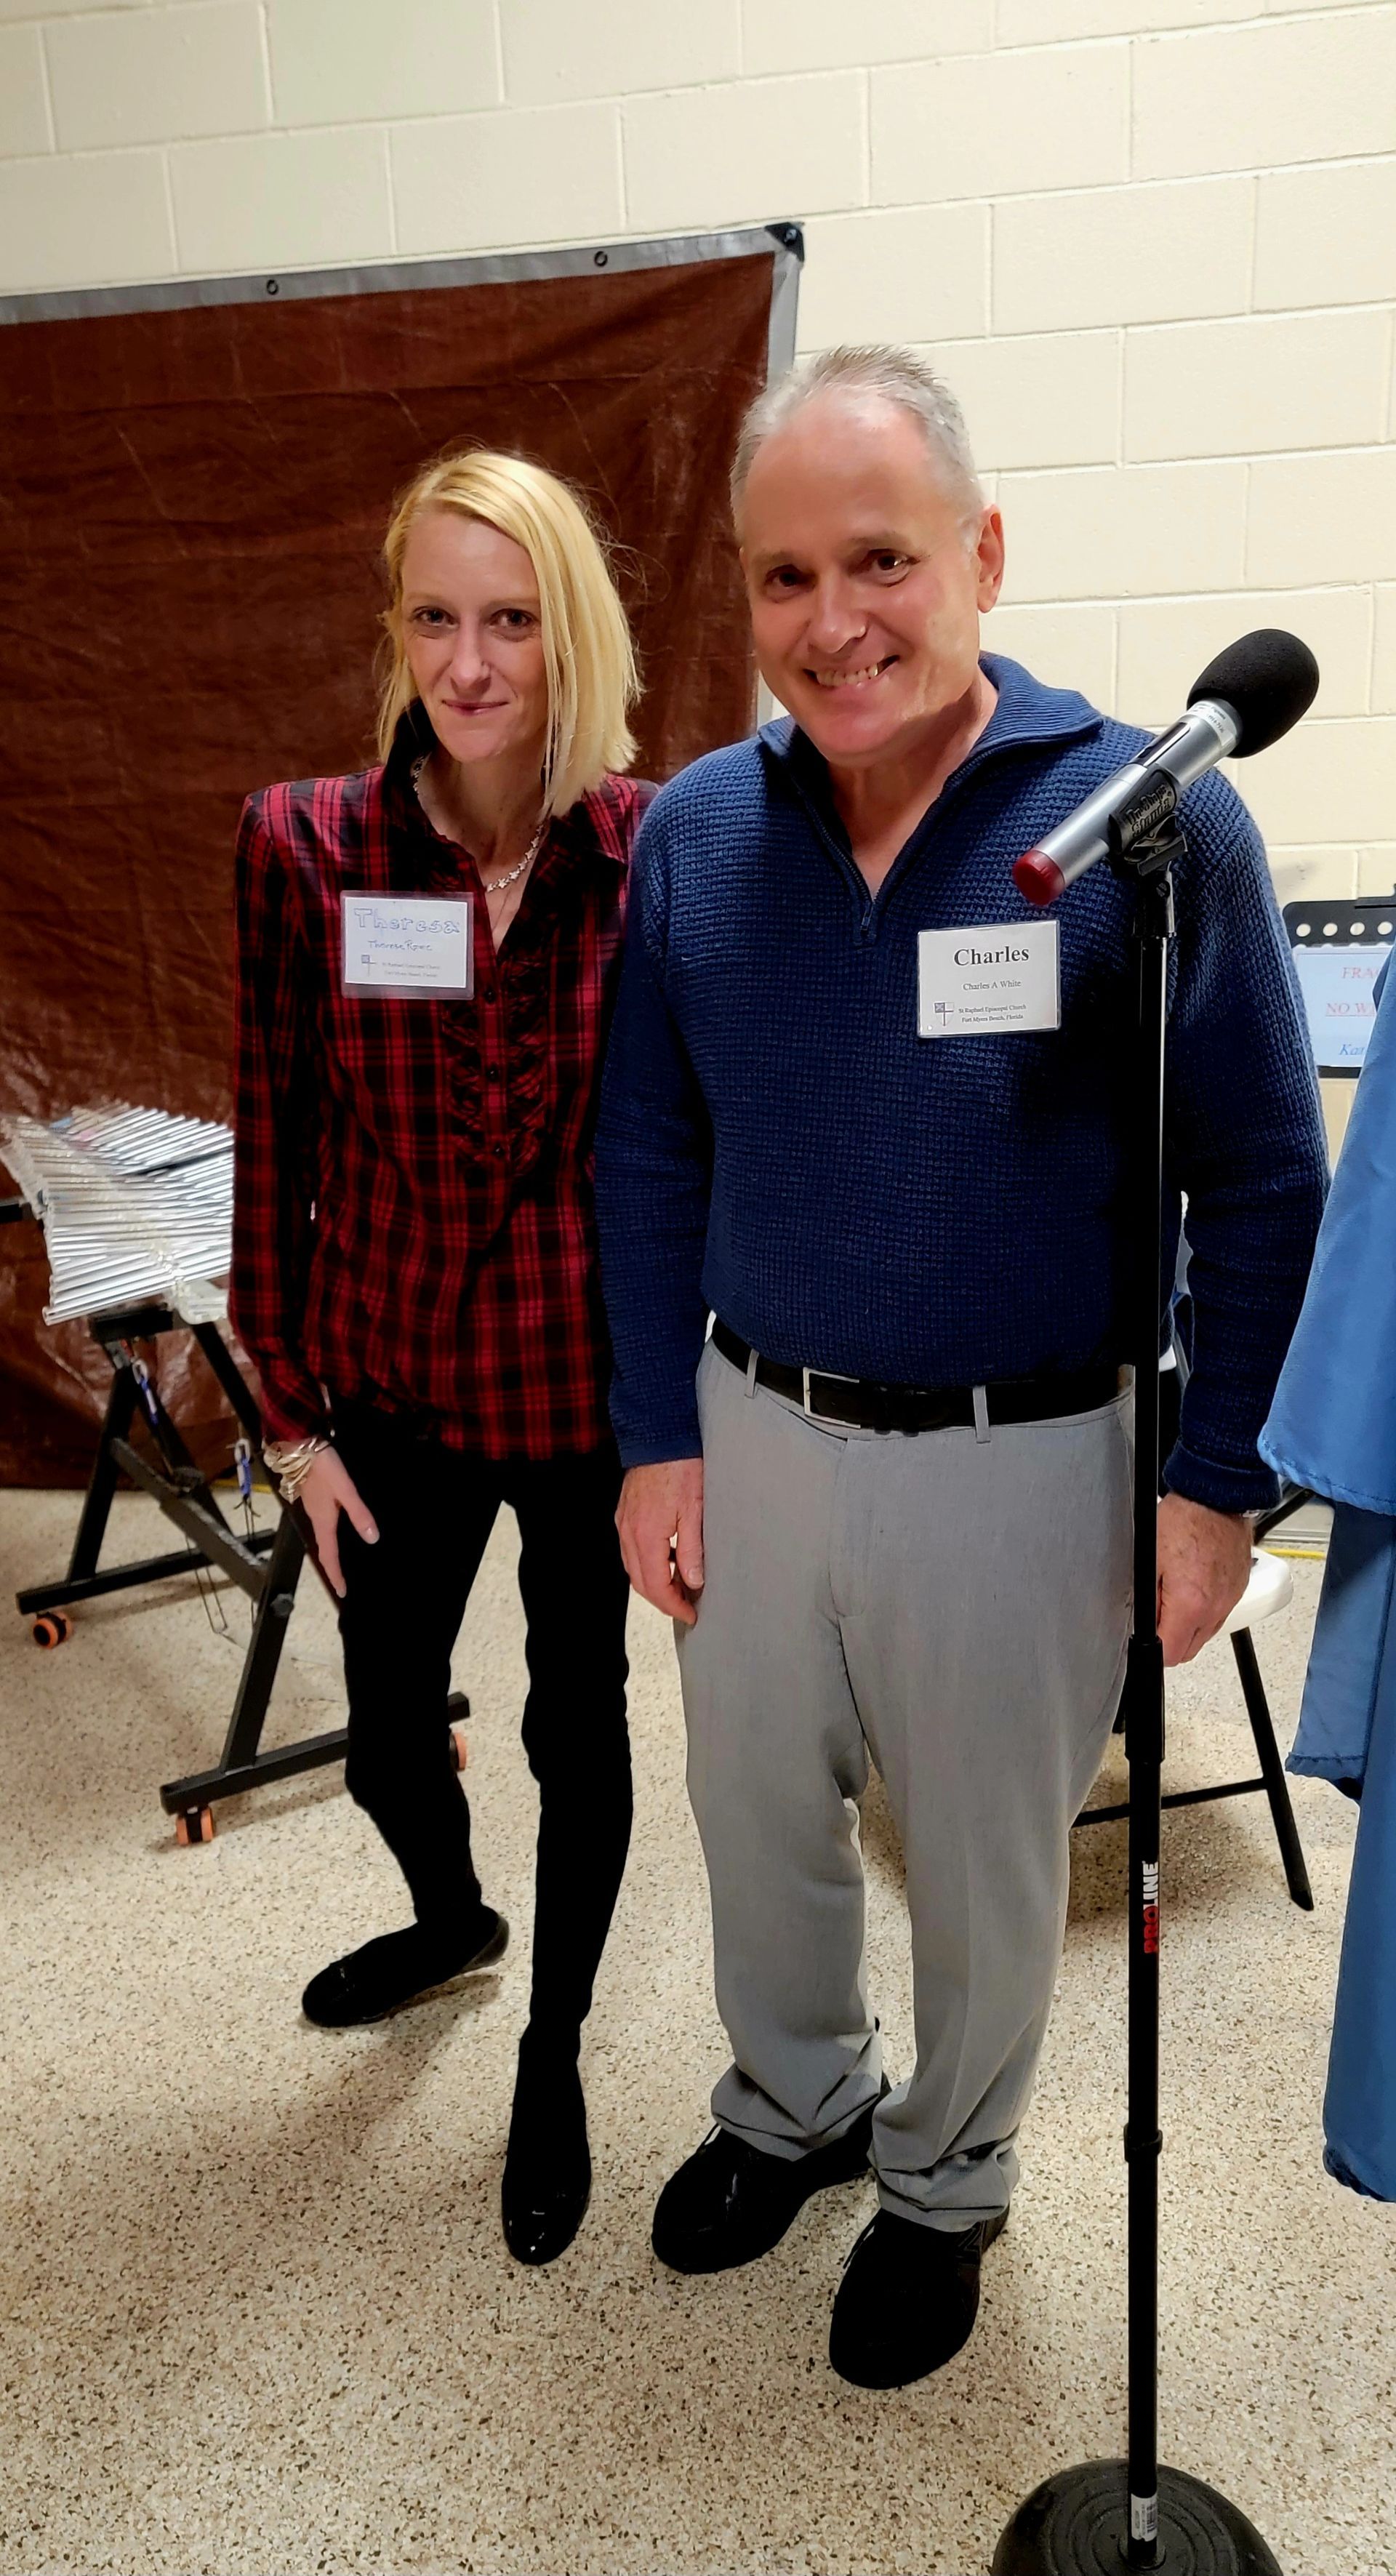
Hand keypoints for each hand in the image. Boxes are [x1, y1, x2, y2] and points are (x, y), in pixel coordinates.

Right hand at [298, 1446, 377, 1598]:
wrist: (298, 1443)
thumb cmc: (323, 1466)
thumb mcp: (346, 1489)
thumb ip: (358, 1513)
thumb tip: (372, 1539)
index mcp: (323, 1520)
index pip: (329, 1555)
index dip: (336, 1574)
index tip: (342, 1592)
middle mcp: (316, 1517)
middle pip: (324, 1548)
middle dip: (332, 1566)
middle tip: (342, 1581)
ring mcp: (312, 1507)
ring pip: (322, 1537)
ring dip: (330, 1552)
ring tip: (340, 1562)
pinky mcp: (312, 1497)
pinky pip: (322, 1524)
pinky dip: (329, 1536)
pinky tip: (337, 1531)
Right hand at [616, 1459, 704, 1626]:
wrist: (660, 1433)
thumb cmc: (681, 1465)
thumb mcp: (696, 1510)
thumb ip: (692, 1549)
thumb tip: (692, 1581)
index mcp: (646, 1535)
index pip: (656, 1585)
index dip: (673, 1605)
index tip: (691, 1614)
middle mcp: (628, 1532)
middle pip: (640, 1581)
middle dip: (662, 1599)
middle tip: (686, 1606)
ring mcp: (623, 1522)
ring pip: (633, 1567)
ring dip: (654, 1582)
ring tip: (680, 1586)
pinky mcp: (625, 1513)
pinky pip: (631, 1549)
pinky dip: (648, 1563)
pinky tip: (668, 1559)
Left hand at [1155, 1492, 1249, 1665]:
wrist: (1216, 1498)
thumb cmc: (1184, 1520)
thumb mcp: (1149, 1560)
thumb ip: (1145, 1601)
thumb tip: (1142, 1627)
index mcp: (1191, 1605)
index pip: (1171, 1655)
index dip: (1154, 1648)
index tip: (1146, 1631)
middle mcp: (1215, 1608)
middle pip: (1189, 1650)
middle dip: (1170, 1639)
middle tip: (1157, 1612)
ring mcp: (1230, 1600)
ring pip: (1205, 1633)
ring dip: (1187, 1625)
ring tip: (1174, 1594)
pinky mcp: (1238, 1589)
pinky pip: (1218, 1613)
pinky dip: (1204, 1609)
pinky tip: (1192, 1585)